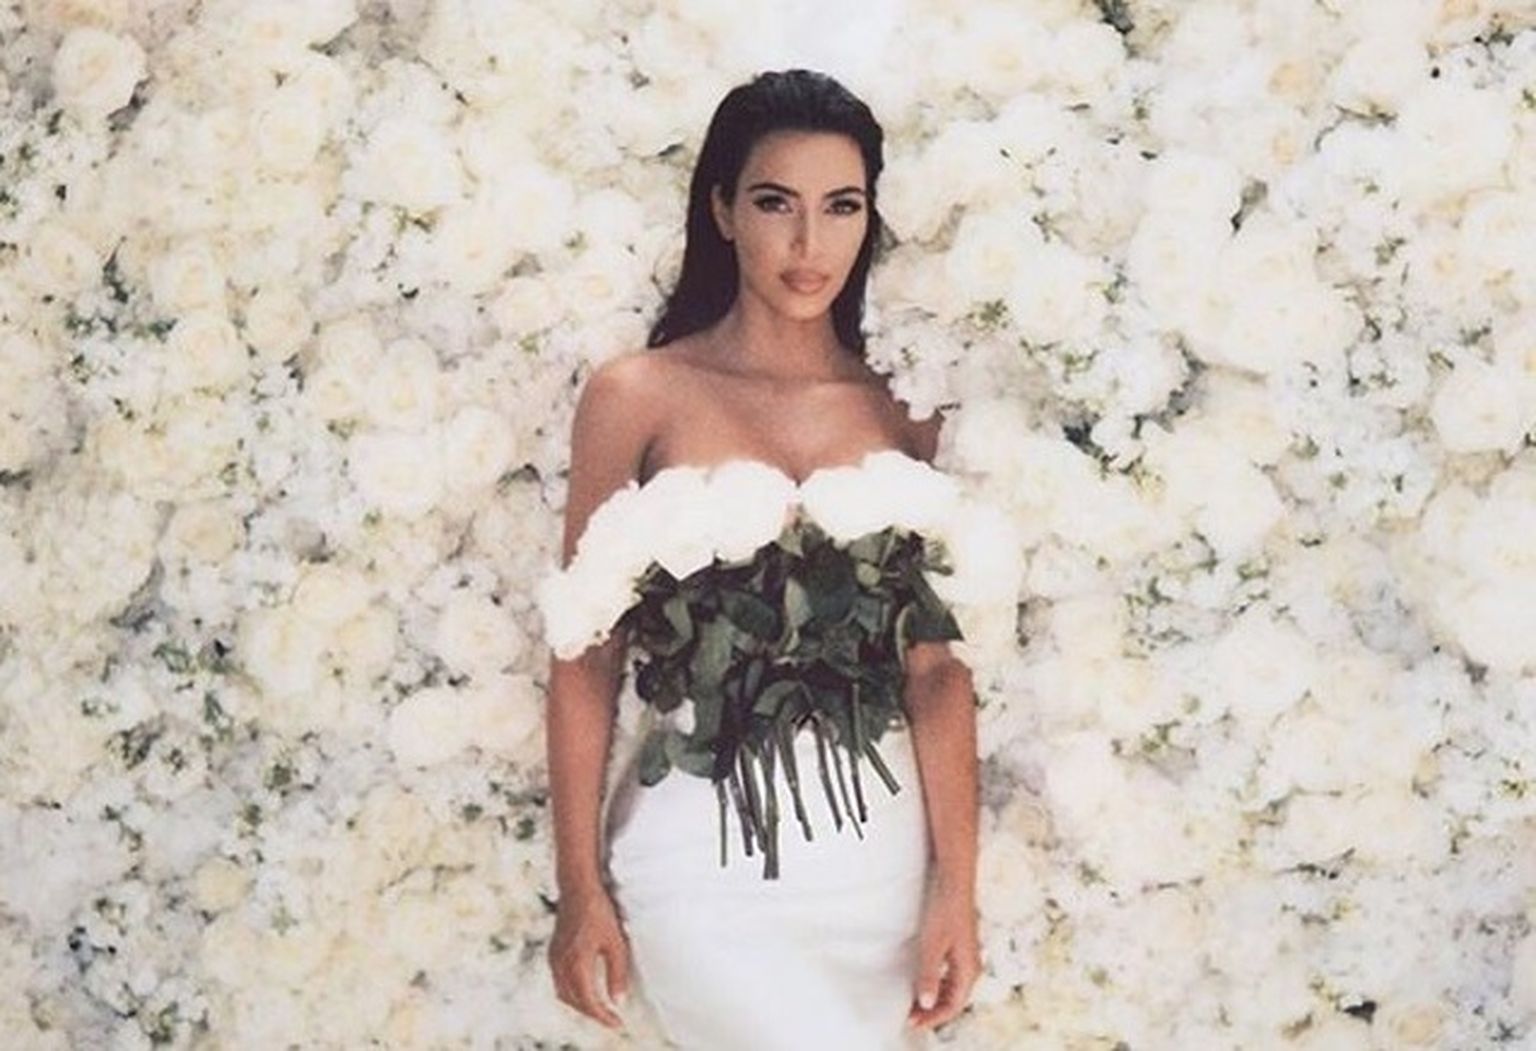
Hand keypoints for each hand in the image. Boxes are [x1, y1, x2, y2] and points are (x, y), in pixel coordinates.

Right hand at [549, 886, 630, 1030]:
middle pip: (573, 1001)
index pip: (588, 1002)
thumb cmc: (599, 911)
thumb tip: (619, 1000)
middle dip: (592, 1014)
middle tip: (611, 1019)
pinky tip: (585, 989)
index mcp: (577, 963)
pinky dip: (572, 992)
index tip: (617, 1023)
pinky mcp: (553, 951)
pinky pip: (559, 981)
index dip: (603, 1016)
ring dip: (580, 1004)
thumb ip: (617, 973)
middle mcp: (560, 964)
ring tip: (599, 1008)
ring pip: (563, 993)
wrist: (577, 887)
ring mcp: (554, 958)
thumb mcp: (616, 942)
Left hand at [907, 881, 981, 1030]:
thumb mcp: (933, 945)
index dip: (934, 1017)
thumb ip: (929, 975)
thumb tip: (926, 1002)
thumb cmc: (945, 910)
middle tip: (911, 1018)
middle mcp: (972, 966)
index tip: (914, 1022)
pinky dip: (938, 986)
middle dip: (934, 1012)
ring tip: (915, 1005)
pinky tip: (924, 984)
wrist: (954, 883)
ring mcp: (967, 957)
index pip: (954, 1005)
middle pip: (955, 1000)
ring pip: (953, 989)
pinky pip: (951, 977)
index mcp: (969, 969)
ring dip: (935, 1000)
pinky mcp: (960, 948)